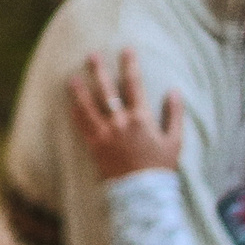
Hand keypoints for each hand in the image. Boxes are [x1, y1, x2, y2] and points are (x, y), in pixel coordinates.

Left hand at [67, 48, 183, 179]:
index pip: (134, 84)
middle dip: (98, 70)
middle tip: (91, 55)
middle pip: (106, 90)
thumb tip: (175, 91)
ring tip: (72, 78)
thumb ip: (174, 114)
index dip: (130, 64)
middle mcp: (121, 122)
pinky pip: (82, 126)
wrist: (142, 195)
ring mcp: (105, 134)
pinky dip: (75, 113)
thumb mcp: (174, 141)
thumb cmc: (160, 168)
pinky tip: (70, 105)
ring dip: (79, 90)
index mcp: (141, 118)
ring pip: (89, 106)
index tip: (126, 49)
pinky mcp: (95, 146)